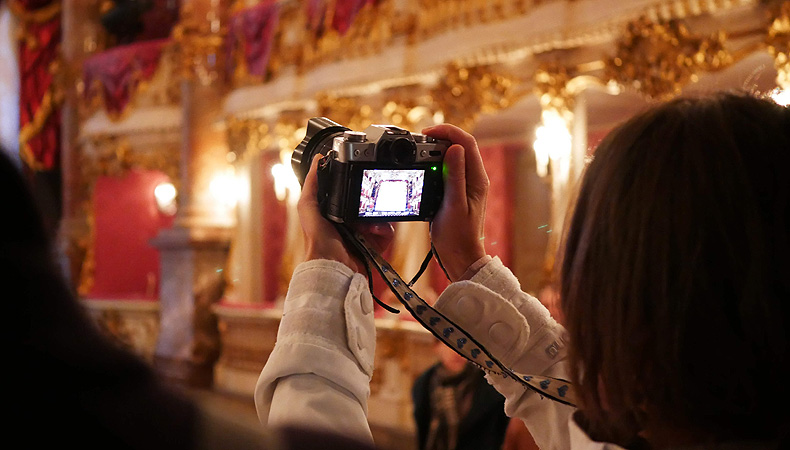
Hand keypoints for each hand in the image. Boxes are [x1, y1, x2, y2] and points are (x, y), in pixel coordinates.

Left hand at [298, 155, 393, 272]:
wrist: (331, 263)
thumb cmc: (316, 238)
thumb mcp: (307, 205)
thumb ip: (312, 182)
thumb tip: (317, 159)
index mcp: (337, 211)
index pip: (353, 192)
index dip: (359, 185)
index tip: (364, 177)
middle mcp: (352, 220)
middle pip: (371, 201)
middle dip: (374, 199)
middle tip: (371, 198)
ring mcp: (366, 232)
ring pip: (383, 214)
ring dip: (378, 214)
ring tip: (369, 221)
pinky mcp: (376, 244)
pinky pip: (389, 230)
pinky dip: (384, 229)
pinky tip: (374, 230)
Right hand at [422, 124, 488, 280]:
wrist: (460, 257)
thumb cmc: (459, 236)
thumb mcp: (453, 204)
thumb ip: (454, 175)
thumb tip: (454, 148)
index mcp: (478, 178)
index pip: (466, 142)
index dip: (447, 132)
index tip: (427, 133)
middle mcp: (474, 178)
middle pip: (459, 146)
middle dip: (440, 138)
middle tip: (419, 142)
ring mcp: (465, 184)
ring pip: (452, 157)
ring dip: (436, 150)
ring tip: (419, 152)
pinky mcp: (455, 191)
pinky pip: (446, 170)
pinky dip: (434, 164)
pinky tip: (423, 168)